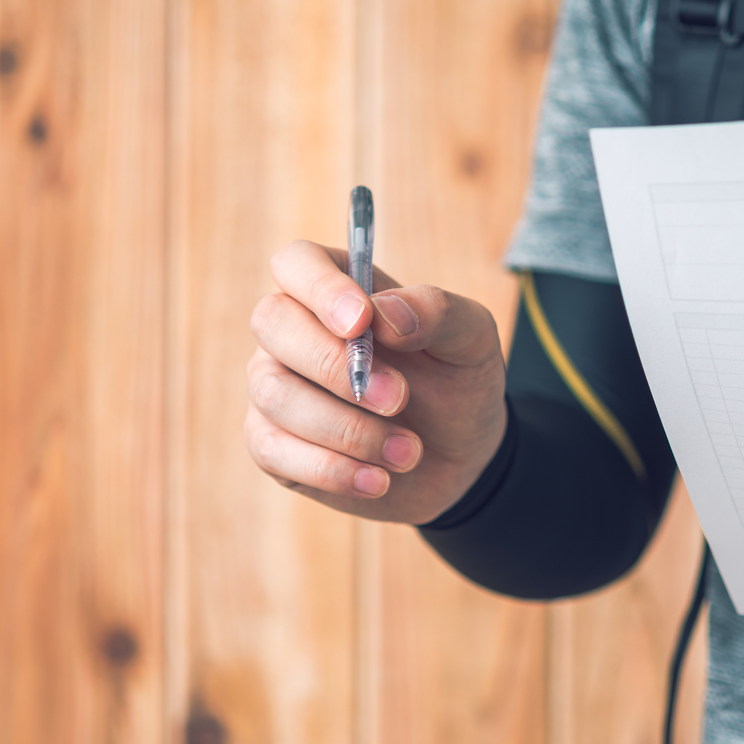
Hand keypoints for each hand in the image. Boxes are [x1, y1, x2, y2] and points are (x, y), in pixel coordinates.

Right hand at [246, 240, 507, 522]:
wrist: (459, 459)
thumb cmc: (456, 382)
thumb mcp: (471, 341)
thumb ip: (438, 313)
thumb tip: (385, 315)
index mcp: (337, 289)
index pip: (297, 263)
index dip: (321, 289)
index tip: (362, 323)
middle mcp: (293, 331)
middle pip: (272, 322)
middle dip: (335, 365)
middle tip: (400, 398)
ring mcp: (276, 386)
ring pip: (275, 394)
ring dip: (347, 429)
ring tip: (409, 452)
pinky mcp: (272, 444)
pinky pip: (275, 451)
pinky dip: (332, 470)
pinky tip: (379, 480)